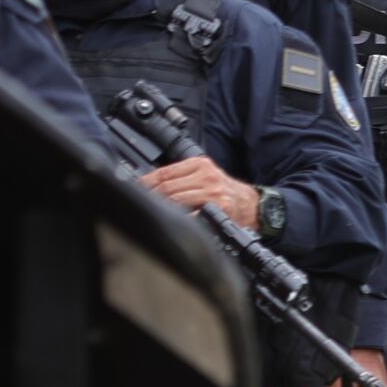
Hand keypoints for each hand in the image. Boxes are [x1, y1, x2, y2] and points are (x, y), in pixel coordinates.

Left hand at [141, 155, 261, 227]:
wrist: (252, 206)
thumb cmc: (225, 193)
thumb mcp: (204, 176)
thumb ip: (182, 177)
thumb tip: (150, 185)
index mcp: (200, 164)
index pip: (165, 172)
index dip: (146, 182)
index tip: (134, 189)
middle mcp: (206, 176)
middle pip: (167, 186)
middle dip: (150, 197)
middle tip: (137, 204)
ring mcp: (213, 192)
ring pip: (176, 199)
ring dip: (161, 208)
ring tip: (151, 213)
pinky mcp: (219, 208)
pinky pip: (191, 215)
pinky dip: (178, 219)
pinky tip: (171, 222)